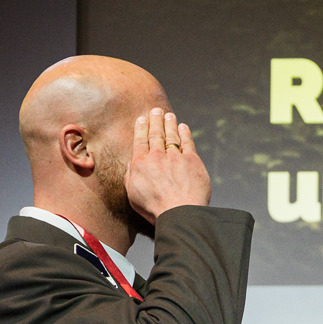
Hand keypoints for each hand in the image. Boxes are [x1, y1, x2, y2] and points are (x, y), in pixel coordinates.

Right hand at [125, 108, 210, 222]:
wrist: (179, 212)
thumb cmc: (155, 208)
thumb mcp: (133, 195)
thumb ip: (130, 177)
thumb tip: (131, 164)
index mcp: (140, 164)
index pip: (140, 141)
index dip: (141, 128)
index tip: (141, 119)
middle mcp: (157, 157)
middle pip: (156, 134)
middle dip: (155, 121)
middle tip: (156, 111)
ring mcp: (176, 157)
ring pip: (172, 136)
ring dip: (170, 124)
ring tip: (169, 115)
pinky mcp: (192, 161)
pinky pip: (188, 143)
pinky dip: (185, 134)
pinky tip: (184, 127)